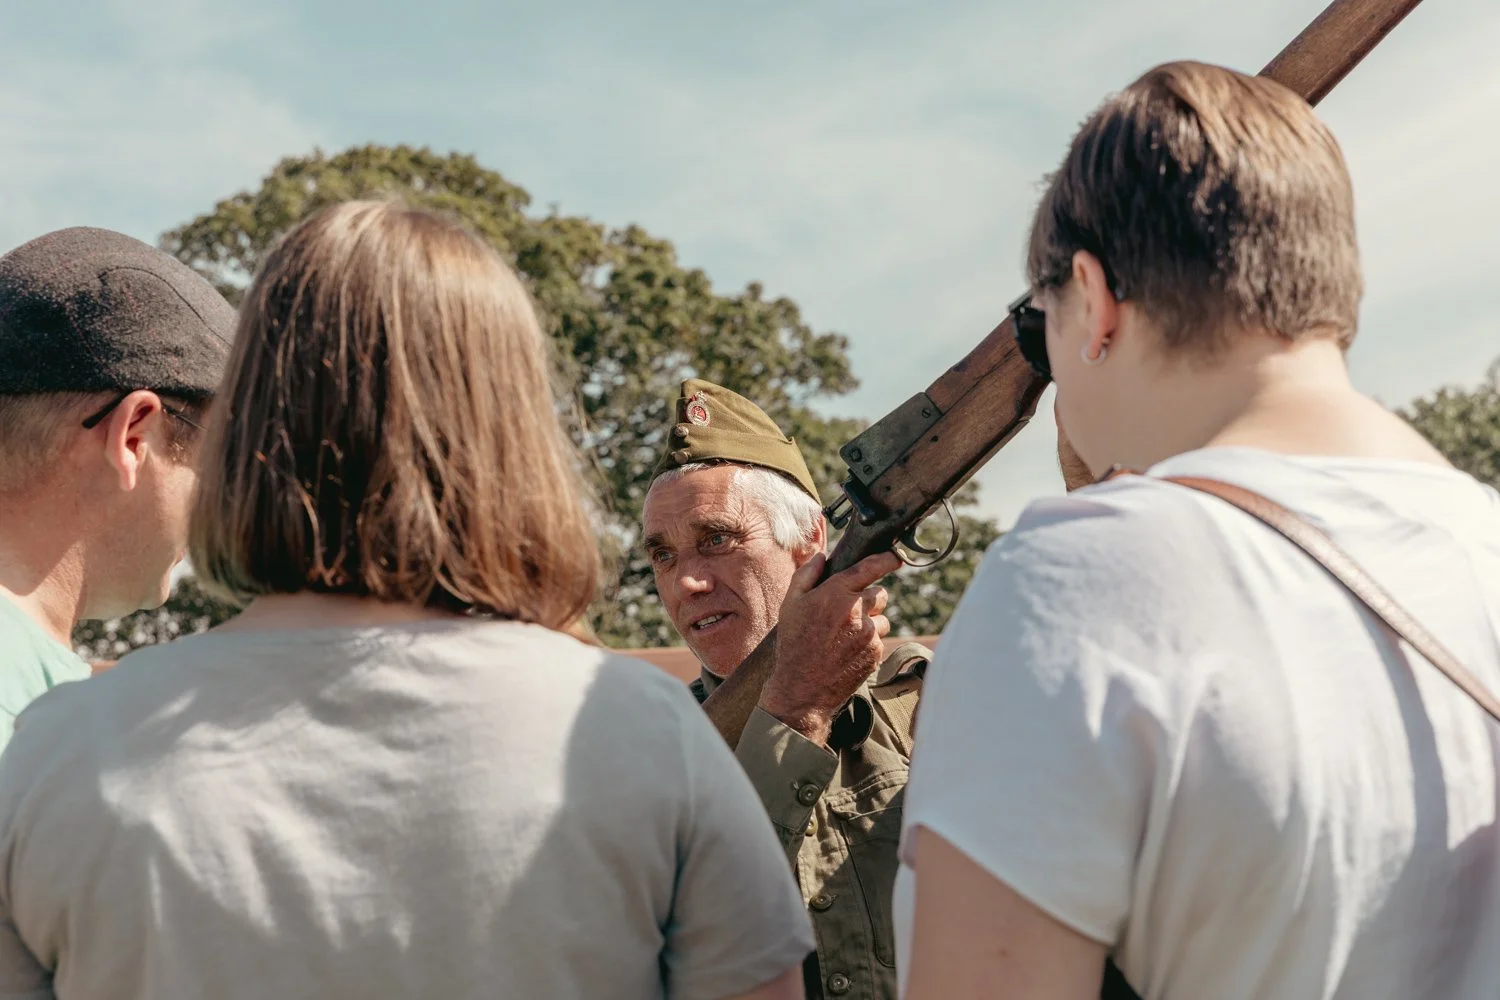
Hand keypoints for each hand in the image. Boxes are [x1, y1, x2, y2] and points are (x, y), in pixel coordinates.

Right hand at [761, 550, 902, 745]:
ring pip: (883, 618)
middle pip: (880, 594)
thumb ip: (806, 575)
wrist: (802, 688)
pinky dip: (869, 642)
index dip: (886, 560)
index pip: (869, 568)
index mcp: (836, 593)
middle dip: (869, 599)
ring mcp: (869, 633)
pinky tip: (848, 650)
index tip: (895, 557)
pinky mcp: (875, 652)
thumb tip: (821, 556)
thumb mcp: (790, 604)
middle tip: (849, 612)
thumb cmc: (794, 643)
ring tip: (845, 636)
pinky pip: (880, 639)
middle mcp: (856, 611)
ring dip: (871, 622)